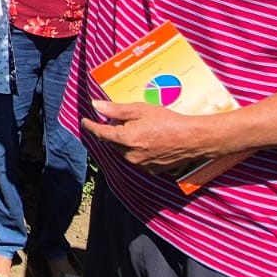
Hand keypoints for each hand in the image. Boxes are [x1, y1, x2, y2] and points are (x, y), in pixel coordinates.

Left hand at [82, 100, 224, 172]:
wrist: (191, 139)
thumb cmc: (167, 121)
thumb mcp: (140, 109)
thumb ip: (116, 109)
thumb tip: (96, 106)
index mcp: (126, 139)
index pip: (101, 133)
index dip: (91, 126)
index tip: (85, 121)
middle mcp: (130, 155)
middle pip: (113, 142)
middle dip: (113, 131)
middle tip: (122, 119)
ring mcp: (141, 165)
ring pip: (124, 151)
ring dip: (125, 141)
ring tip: (139, 128)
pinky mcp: (151, 170)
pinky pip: (137, 158)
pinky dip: (137, 150)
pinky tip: (148, 140)